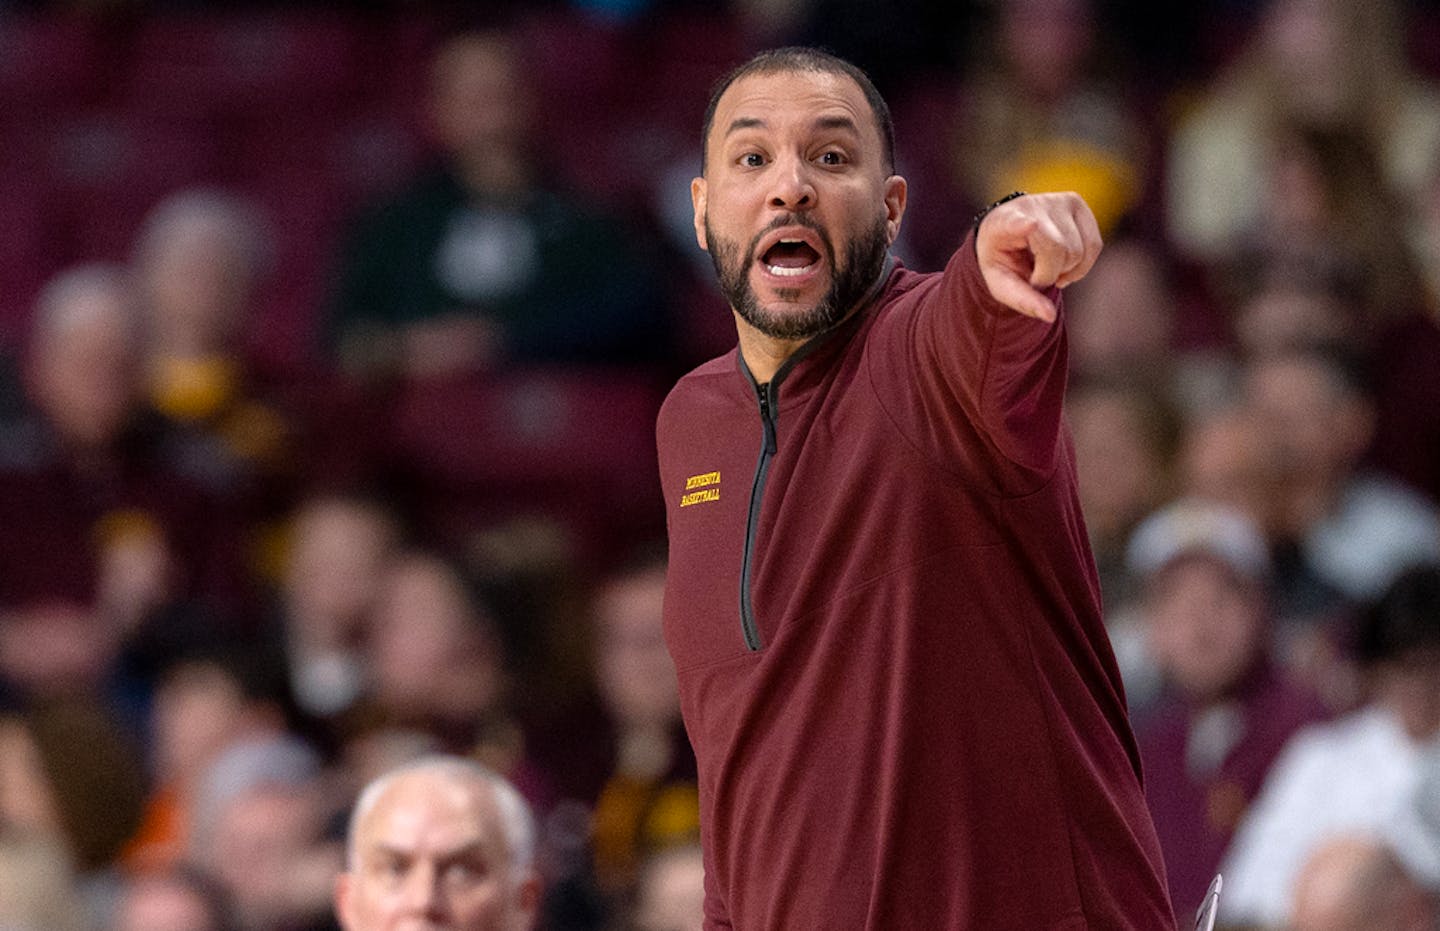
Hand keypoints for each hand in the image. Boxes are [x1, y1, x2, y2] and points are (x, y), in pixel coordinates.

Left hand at [975, 192, 1102, 322]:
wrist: (1008, 231)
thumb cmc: (1004, 259)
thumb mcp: (1001, 283)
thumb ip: (1023, 300)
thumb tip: (1049, 316)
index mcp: (1002, 224)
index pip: (1014, 223)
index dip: (1022, 225)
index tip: (1030, 224)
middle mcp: (1031, 206)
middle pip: (1058, 251)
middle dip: (1051, 275)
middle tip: (1036, 275)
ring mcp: (1057, 200)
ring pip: (1079, 250)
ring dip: (1067, 271)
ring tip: (1047, 267)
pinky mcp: (1077, 203)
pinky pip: (1095, 244)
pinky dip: (1083, 264)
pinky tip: (1064, 263)